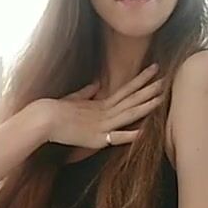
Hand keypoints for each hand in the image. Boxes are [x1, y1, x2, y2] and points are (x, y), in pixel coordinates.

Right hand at [40, 63, 164, 149]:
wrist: (41, 119)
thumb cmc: (52, 110)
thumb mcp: (73, 100)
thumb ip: (86, 93)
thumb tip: (96, 85)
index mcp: (100, 104)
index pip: (126, 90)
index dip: (141, 80)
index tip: (155, 69)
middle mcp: (104, 113)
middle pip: (131, 99)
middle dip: (150, 89)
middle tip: (167, 78)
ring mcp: (101, 125)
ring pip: (128, 114)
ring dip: (146, 106)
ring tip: (161, 98)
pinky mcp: (96, 139)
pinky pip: (116, 137)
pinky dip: (130, 135)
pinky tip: (144, 132)